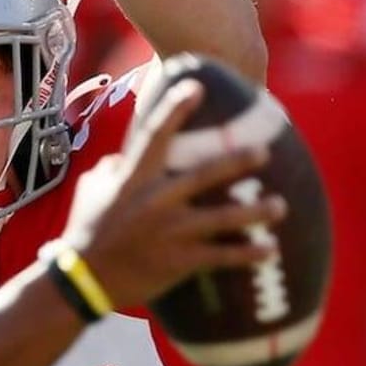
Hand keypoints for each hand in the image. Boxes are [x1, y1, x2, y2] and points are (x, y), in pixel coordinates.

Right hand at [57, 79, 286, 308]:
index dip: (175, 109)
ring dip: (255, 211)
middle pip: (204, 175)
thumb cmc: (86, 230)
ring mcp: (170, 232)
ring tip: (280, 205)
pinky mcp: (180, 260)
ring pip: (223, 218)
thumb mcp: (90, 190)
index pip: (155, 136)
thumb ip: (111, 170)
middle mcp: (155, 201)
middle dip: (237, 161)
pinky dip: (249, 253)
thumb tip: (123, 158)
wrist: (84, 278)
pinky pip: (223, 256)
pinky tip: (271, 249)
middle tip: (264, 152)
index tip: (196, 86)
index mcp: (133, 180)